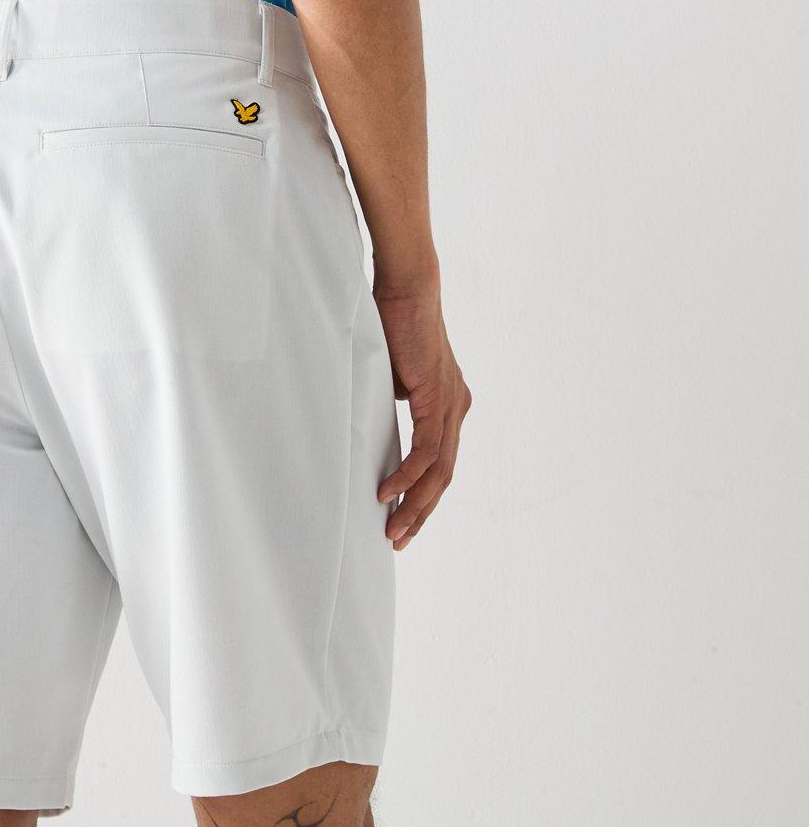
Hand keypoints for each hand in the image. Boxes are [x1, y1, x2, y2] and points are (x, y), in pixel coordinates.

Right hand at [372, 273, 470, 549]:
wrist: (406, 288)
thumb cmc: (393, 322)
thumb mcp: (390, 375)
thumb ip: (389, 403)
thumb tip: (369, 427)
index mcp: (448, 403)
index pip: (439, 463)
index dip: (422, 495)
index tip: (401, 519)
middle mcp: (456, 407)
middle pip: (443, 476)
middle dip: (420, 512)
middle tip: (397, 539)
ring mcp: (451, 404)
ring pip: (439, 471)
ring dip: (415, 503)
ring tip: (393, 527)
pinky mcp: (438, 398)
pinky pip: (427, 450)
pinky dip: (407, 474)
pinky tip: (389, 490)